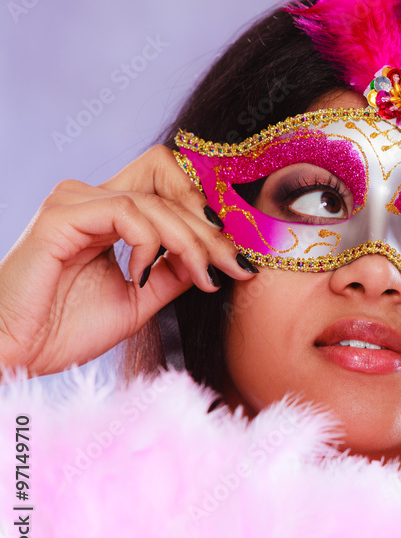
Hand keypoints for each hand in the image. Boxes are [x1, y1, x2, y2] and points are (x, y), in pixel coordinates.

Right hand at [0, 145, 257, 376]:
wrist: (21, 354)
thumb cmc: (68, 328)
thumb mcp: (143, 297)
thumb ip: (177, 269)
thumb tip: (220, 255)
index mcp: (109, 212)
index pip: (170, 183)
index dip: (210, 209)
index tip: (240, 252)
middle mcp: (91, 198)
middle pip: (171, 182)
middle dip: (212, 228)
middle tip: (235, 266)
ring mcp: (74, 202)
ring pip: (157, 201)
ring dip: (190, 241)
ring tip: (200, 277)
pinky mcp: (60, 216)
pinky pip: (127, 213)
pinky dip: (151, 244)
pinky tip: (144, 276)